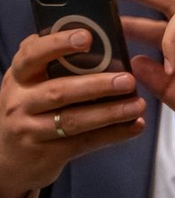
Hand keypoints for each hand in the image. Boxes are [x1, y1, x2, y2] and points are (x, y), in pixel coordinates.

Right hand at [0, 27, 144, 197]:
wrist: (9, 161)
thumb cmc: (28, 113)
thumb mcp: (27, 86)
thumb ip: (48, 66)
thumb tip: (91, 42)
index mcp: (18, 77)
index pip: (32, 54)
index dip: (58, 44)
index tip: (86, 37)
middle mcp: (21, 101)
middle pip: (59, 91)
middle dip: (96, 85)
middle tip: (128, 79)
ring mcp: (32, 129)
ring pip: (74, 120)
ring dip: (110, 112)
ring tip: (138, 105)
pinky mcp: (49, 154)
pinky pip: (86, 143)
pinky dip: (113, 135)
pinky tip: (135, 127)